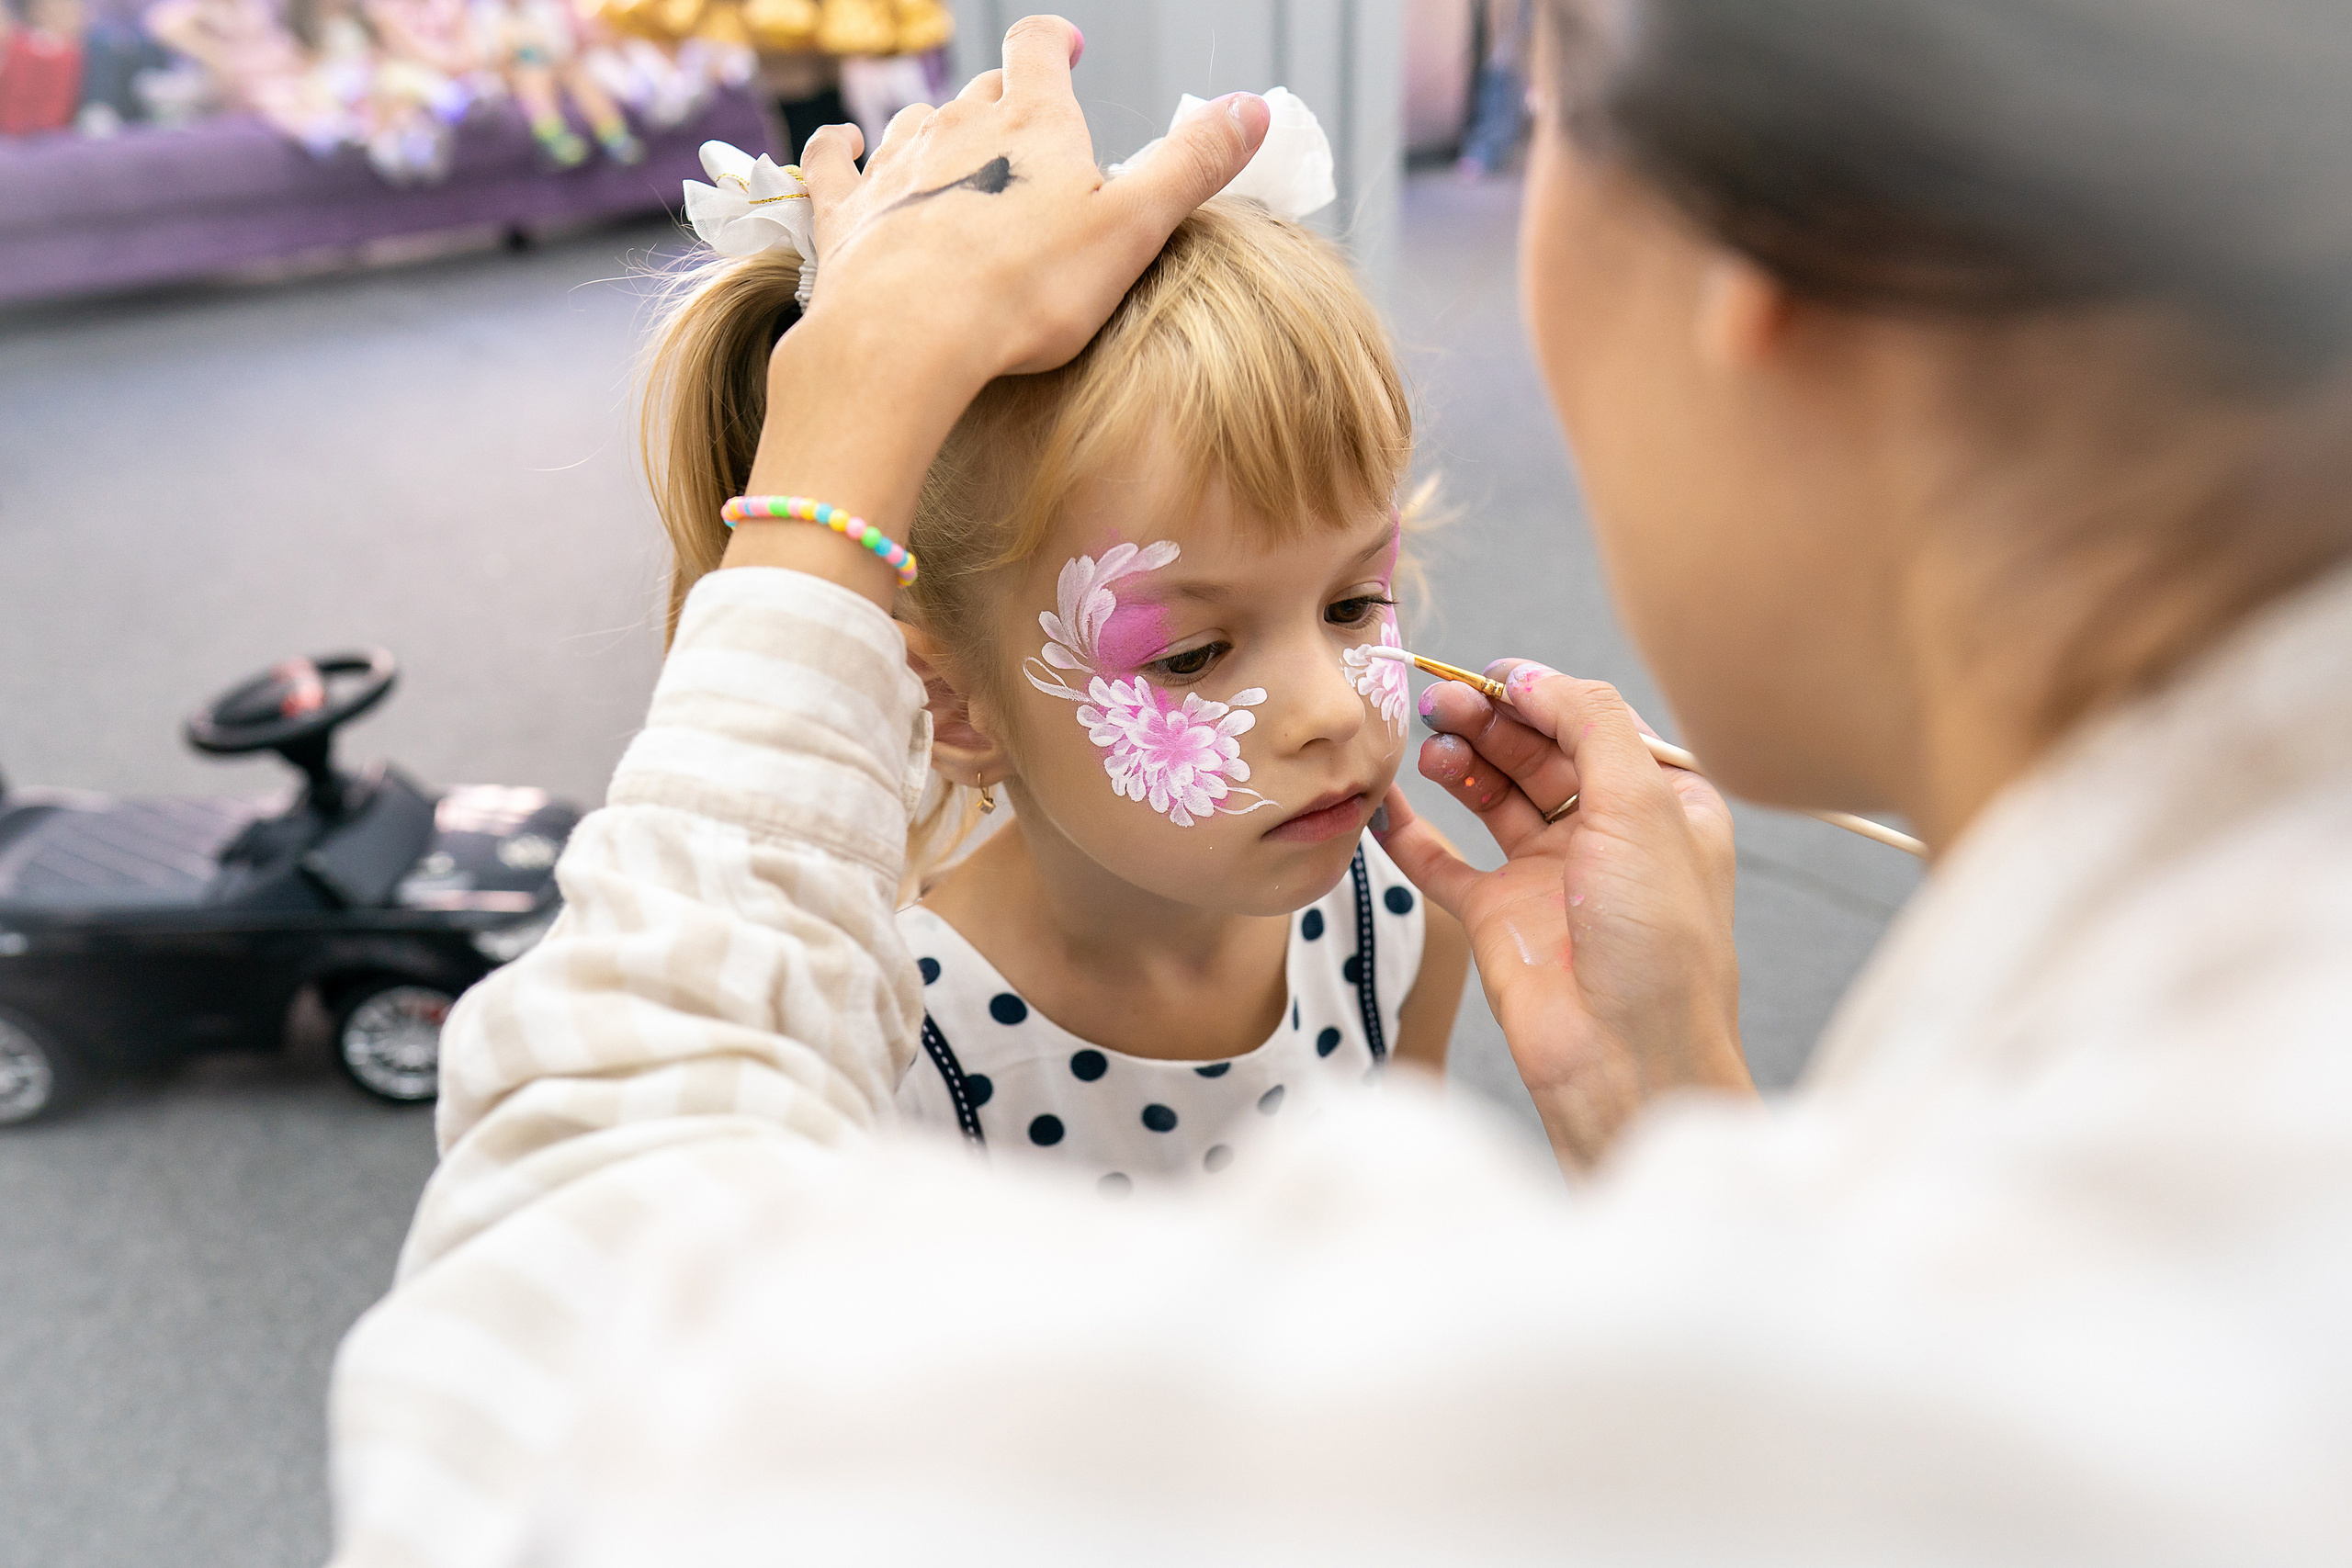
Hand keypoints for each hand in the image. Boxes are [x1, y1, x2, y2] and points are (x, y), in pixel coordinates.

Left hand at [729, 15, 1270, 605]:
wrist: (907, 337)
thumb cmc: (1026, 290)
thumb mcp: (1133, 229)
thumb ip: (1193, 165)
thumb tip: (1254, 107)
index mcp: (1031, 123)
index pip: (1038, 50)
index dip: (1054, 43)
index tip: (1067, 48)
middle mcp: (956, 128)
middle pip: (982, 91)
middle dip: (1006, 100)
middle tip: (1027, 125)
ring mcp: (894, 169)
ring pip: (916, 120)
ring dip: (936, 126)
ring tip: (954, 144)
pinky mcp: (846, 216)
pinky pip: (832, 161)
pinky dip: (839, 148)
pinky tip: (843, 144)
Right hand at [1374, 664, 1747, 1172]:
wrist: (1627, 1058)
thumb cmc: (1660, 941)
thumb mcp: (1644, 807)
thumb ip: (1590, 725)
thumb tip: (1534, 675)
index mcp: (1662, 804)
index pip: (1594, 725)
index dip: (1543, 694)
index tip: (1491, 675)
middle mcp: (1607, 834)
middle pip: (1537, 753)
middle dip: (1491, 722)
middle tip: (1441, 701)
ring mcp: (1550, 875)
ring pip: (1492, 796)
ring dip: (1459, 764)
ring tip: (1427, 746)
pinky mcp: (1500, 917)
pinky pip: (1444, 862)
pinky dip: (1412, 832)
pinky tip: (1386, 803)